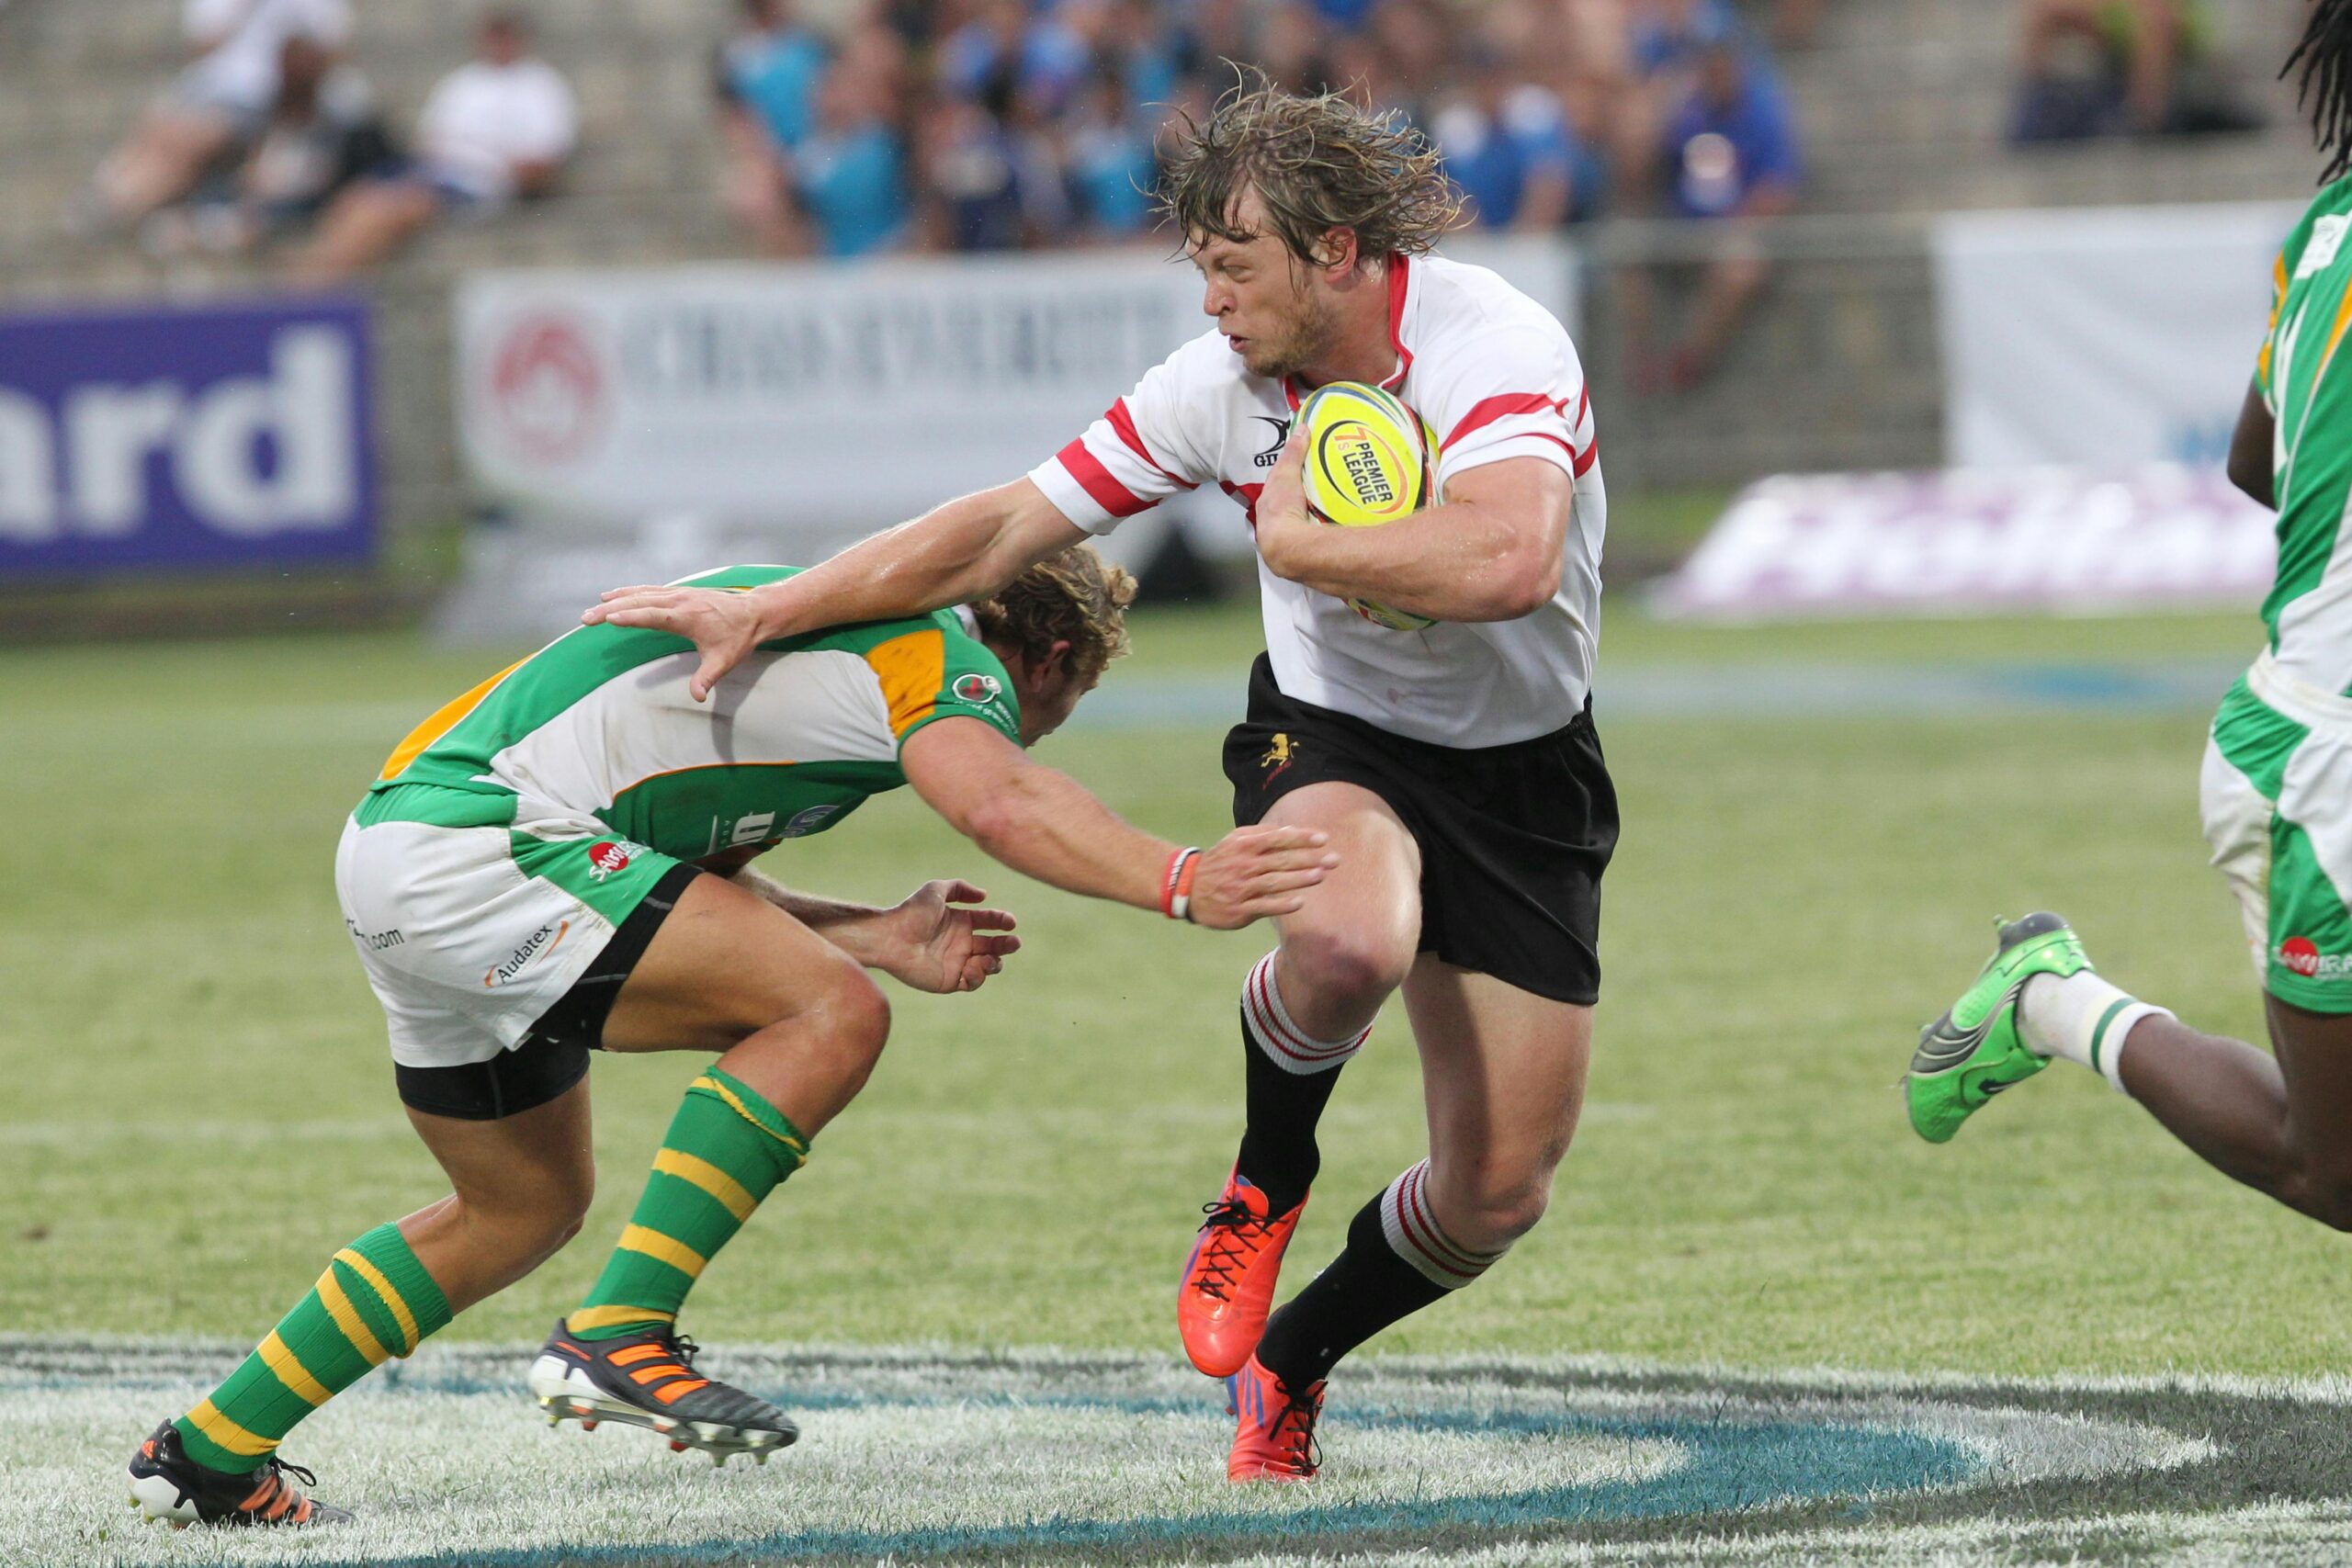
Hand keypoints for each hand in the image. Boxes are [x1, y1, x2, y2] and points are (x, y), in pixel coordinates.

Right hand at [583, 585, 767, 702]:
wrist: (754, 613)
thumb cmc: (738, 638)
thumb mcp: (724, 661)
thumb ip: (707, 678)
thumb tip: (697, 697)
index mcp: (687, 616)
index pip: (653, 615)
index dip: (631, 617)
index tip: (609, 619)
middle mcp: (680, 600)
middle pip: (639, 602)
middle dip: (611, 609)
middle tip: (586, 618)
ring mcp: (678, 593)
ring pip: (641, 594)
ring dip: (615, 600)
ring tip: (592, 609)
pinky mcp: (679, 592)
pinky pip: (648, 590)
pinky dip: (628, 592)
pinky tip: (612, 595)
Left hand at [873, 879, 1020, 993]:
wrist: (892, 938)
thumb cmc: (912, 912)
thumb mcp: (936, 889)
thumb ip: (960, 888)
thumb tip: (983, 896)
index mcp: (960, 922)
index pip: (989, 922)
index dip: (1002, 921)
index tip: (1010, 922)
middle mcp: (961, 943)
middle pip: (994, 945)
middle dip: (1007, 945)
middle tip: (1014, 943)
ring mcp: (956, 962)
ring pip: (988, 966)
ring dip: (995, 962)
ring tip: (988, 958)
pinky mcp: (949, 981)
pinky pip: (972, 983)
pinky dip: (978, 977)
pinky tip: (972, 967)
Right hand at [1186, 826, 1338, 929]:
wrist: (1188, 889)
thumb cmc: (1221, 861)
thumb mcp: (1235, 841)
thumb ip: (1263, 834)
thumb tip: (1292, 831)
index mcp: (1244, 846)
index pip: (1278, 839)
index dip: (1301, 838)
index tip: (1323, 839)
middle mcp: (1244, 865)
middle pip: (1280, 860)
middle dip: (1309, 859)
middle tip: (1334, 859)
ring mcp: (1241, 888)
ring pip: (1274, 882)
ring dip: (1299, 879)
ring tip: (1321, 876)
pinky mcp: (1239, 909)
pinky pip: (1264, 907)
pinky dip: (1282, 905)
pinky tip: (1300, 902)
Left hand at [1252, 429, 1316, 580]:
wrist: (1288, 547)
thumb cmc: (1282, 510)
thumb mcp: (1287, 474)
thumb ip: (1294, 452)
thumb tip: (1301, 429)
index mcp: (1268, 503)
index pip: (1278, 485)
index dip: (1290, 474)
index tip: (1303, 468)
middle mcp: (1274, 521)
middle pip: (1290, 502)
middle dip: (1302, 495)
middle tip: (1321, 487)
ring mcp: (1287, 536)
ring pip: (1301, 519)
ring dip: (1312, 513)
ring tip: (1331, 505)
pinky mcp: (1301, 549)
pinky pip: (1312, 533)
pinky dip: (1321, 527)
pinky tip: (1332, 524)